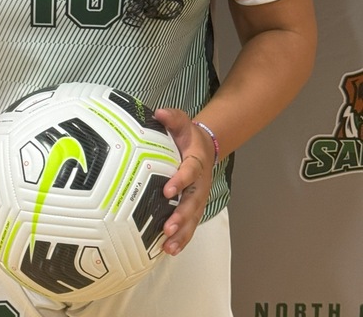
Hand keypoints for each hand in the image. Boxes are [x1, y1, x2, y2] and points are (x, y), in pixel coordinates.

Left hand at [154, 108, 214, 256]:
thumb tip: (159, 112)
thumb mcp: (182, 122)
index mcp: (196, 161)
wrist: (204, 147)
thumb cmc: (187, 136)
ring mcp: (198, 197)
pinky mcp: (194, 207)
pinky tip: (169, 250)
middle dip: (181, 216)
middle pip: (193, 202)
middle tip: (168, 227)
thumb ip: (172, 117)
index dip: (181, 181)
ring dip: (182, 233)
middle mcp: (200, 183)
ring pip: (193, 218)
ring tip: (168, 246)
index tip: (167, 190)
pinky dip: (182, 238)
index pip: (190, 171)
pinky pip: (189, 225)